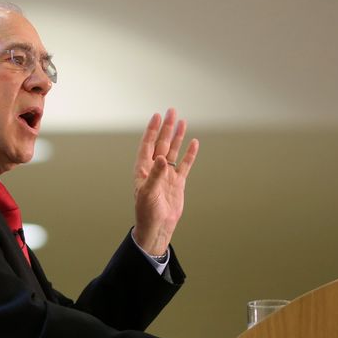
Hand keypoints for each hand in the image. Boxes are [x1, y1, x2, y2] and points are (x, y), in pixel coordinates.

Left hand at [131, 108, 199, 255]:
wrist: (158, 227)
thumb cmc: (147, 212)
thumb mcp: (148, 193)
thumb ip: (155, 175)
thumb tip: (161, 158)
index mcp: (143, 169)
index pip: (148, 145)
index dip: (152, 130)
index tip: (157, 116)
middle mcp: (155, 169)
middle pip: (161, 143)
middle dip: (166, 128)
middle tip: (171, 111)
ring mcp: (167, 174)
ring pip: (173, 151)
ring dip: (177, 136)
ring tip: (182, 121)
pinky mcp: (177, 182)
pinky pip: (184, 164)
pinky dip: (189, 154)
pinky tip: (193, 143)